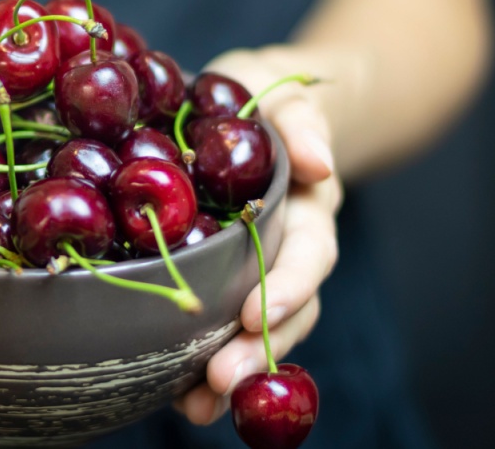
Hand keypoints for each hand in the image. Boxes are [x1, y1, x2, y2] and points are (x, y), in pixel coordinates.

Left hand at [173, 47, 342, 424]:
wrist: (260, 105)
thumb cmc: (266, 89)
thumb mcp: (281, 87)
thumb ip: (302, 120)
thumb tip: (319, 164)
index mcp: (308, 205)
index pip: (308, 253)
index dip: (285, 287)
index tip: (252, 314)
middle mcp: (291, 246)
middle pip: (287, 308)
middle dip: (255, 349)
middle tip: (218, 381)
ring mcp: (261, 266)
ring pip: (260, 329)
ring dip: (233, 367)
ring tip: (196, 406)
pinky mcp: (227, 277)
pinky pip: (224, 323)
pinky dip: (202, 360)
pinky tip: (174, 393)